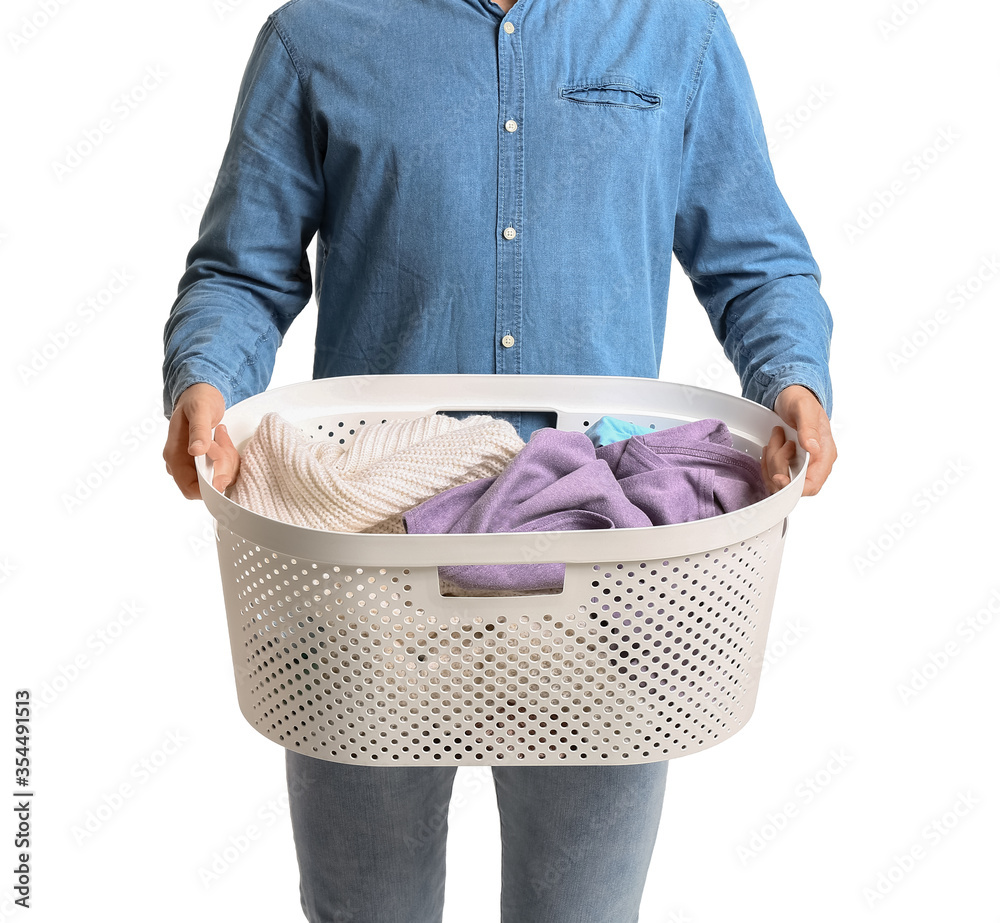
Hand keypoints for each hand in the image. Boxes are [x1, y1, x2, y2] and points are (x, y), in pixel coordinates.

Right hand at [162, 383, 240, 498]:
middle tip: (224, 443)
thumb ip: (199, 430)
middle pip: (208, 485)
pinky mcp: (205, 462)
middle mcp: (181, 465)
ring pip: (218, 478)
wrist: (200, 393)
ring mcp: (193, 465)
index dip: (209, 489)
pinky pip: (222, 470)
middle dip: (223, 468)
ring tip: (222, 436)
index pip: (190, 488)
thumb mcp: (200, 409)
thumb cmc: (198, 399)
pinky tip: (224, 441)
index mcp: (174, 456)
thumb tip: (195, 451)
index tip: (225, 476)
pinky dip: (229, 458)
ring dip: (228, 460)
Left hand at [761, 384, 836, 496]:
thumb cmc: (800, 401)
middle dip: (777, 467)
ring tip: (773, 441)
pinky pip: (773, 475)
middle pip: (792, 484)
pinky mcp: (789, 465)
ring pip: (780, 480)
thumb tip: (813, 448)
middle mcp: (815, 464)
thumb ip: (808, 427)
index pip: (812, 484)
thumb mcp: (804, 408)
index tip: (778, 477)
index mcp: (825, 454)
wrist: (791, 397)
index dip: (794, 487)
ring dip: (770, 462)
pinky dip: (766, 464)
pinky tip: (769, 449)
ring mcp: (801, 466)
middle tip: (774, 445)